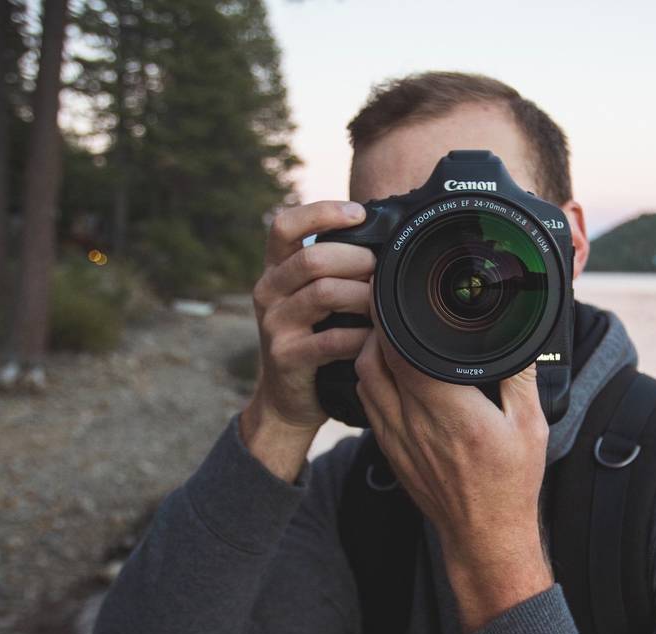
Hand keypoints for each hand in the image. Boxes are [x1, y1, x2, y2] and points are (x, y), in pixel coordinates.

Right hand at [240, 201, 374, 480]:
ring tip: (383, 302)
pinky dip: (361, 335)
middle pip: (312, 258)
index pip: (284, 225)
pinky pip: (331, 339)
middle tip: (383, 268)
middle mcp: (267, 291)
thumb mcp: (313, 298)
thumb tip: (388, 235)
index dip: (321, 213)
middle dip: (357, 259)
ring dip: (363, 295)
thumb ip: (335, 268)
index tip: (358, 213)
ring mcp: (273, 325)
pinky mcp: (286, 356)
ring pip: (323, 294)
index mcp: (275, 269)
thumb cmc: (314, 337)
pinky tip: (376, 336)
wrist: (287, 399)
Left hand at [354, 312, 553, 633]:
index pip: (403, 354)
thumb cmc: (510, 483)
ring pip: (364, 379)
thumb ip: (520, 377)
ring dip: (368, 350)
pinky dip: (369, 378)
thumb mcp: (531, 426)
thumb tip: (520, 337)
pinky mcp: (390, 450)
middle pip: (374, 360)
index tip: (395, 296)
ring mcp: (398, 438)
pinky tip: (386, 368)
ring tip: (387, 332)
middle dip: (376, 326)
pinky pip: (367, 403)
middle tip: (390, 306)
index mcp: (452, 412)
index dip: (392, 320)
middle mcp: (416, 423)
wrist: (485, 535)